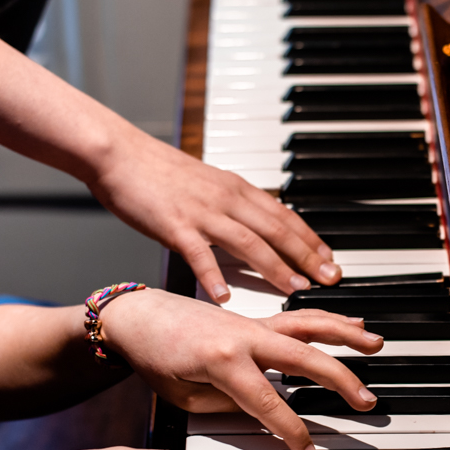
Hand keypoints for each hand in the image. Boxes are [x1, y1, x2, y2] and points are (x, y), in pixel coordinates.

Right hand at [87, 129, 341, 302]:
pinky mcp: (174, 225)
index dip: (311, 239)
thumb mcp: (208, 184)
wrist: (119, 153)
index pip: (285, 215)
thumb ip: (233, 204)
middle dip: (307, 256)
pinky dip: (214, 276)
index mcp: (236, 188)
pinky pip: (199, 254)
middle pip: (277, 230)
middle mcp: (226, 199)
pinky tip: (225, 296)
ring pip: (248, 242)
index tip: (330, 259)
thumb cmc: (159, 171)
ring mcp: (202, 213)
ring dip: (275, 267)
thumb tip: (256, 224)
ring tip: (295, 289)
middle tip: (329, 279)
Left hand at [100, 289, 382, 449]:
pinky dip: (328, 321)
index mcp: (223, 361)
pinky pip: (299, 320)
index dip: (292, 430)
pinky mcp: (255, 320)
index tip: (308, 449)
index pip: (269, 403)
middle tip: (365, 400)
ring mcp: (253, 324)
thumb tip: (262, 414)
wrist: (139, 316)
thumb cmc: (155, 358)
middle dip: (338, 380)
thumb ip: (227, 405)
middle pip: (304, 358)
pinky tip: (352, 325)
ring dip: (345, 335)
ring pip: (309, 327)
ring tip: (376, 344)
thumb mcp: (184, 396)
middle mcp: (245, 337)